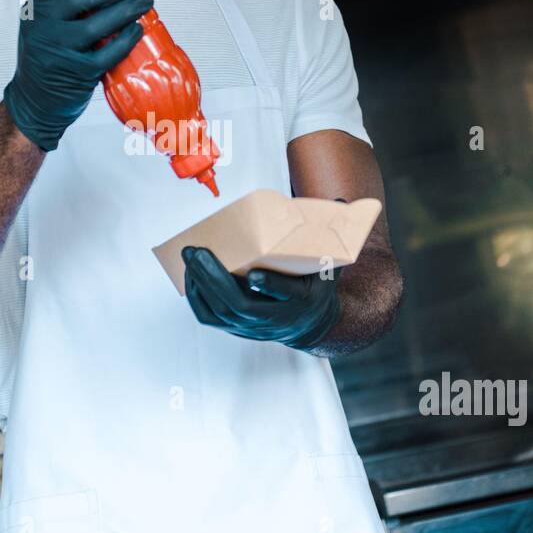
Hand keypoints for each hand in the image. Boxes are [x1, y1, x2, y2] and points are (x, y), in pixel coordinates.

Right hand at [4, 0, 152, 150]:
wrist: (36, 100)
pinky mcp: (79, 73)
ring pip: (98, 25)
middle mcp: (43, 28)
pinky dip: (126, 39)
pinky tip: (137, 29)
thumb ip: (68, 2)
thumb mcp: (45, 23)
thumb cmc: (48, 53)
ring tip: (145, 0)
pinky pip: (108, 53)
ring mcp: (60, 51)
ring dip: (127, 9)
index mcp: (34, 10)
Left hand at [182, 246, 340, 351]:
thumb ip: (333, 235)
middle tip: (197, 251)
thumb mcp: (332, 264)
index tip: (255, 274)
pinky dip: (197, 297)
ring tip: (190, 258)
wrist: (312, 324)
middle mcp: (277, 318)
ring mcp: (255, 328)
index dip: (271, 286)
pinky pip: (211, 318)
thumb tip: (342, 202)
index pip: (288, 294)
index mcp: (304, 300)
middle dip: (214, 278)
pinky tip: (191, 276)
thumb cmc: (317, 286)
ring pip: (221, 312)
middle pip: (240, 305)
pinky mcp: (238, 330)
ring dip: (201, 285)